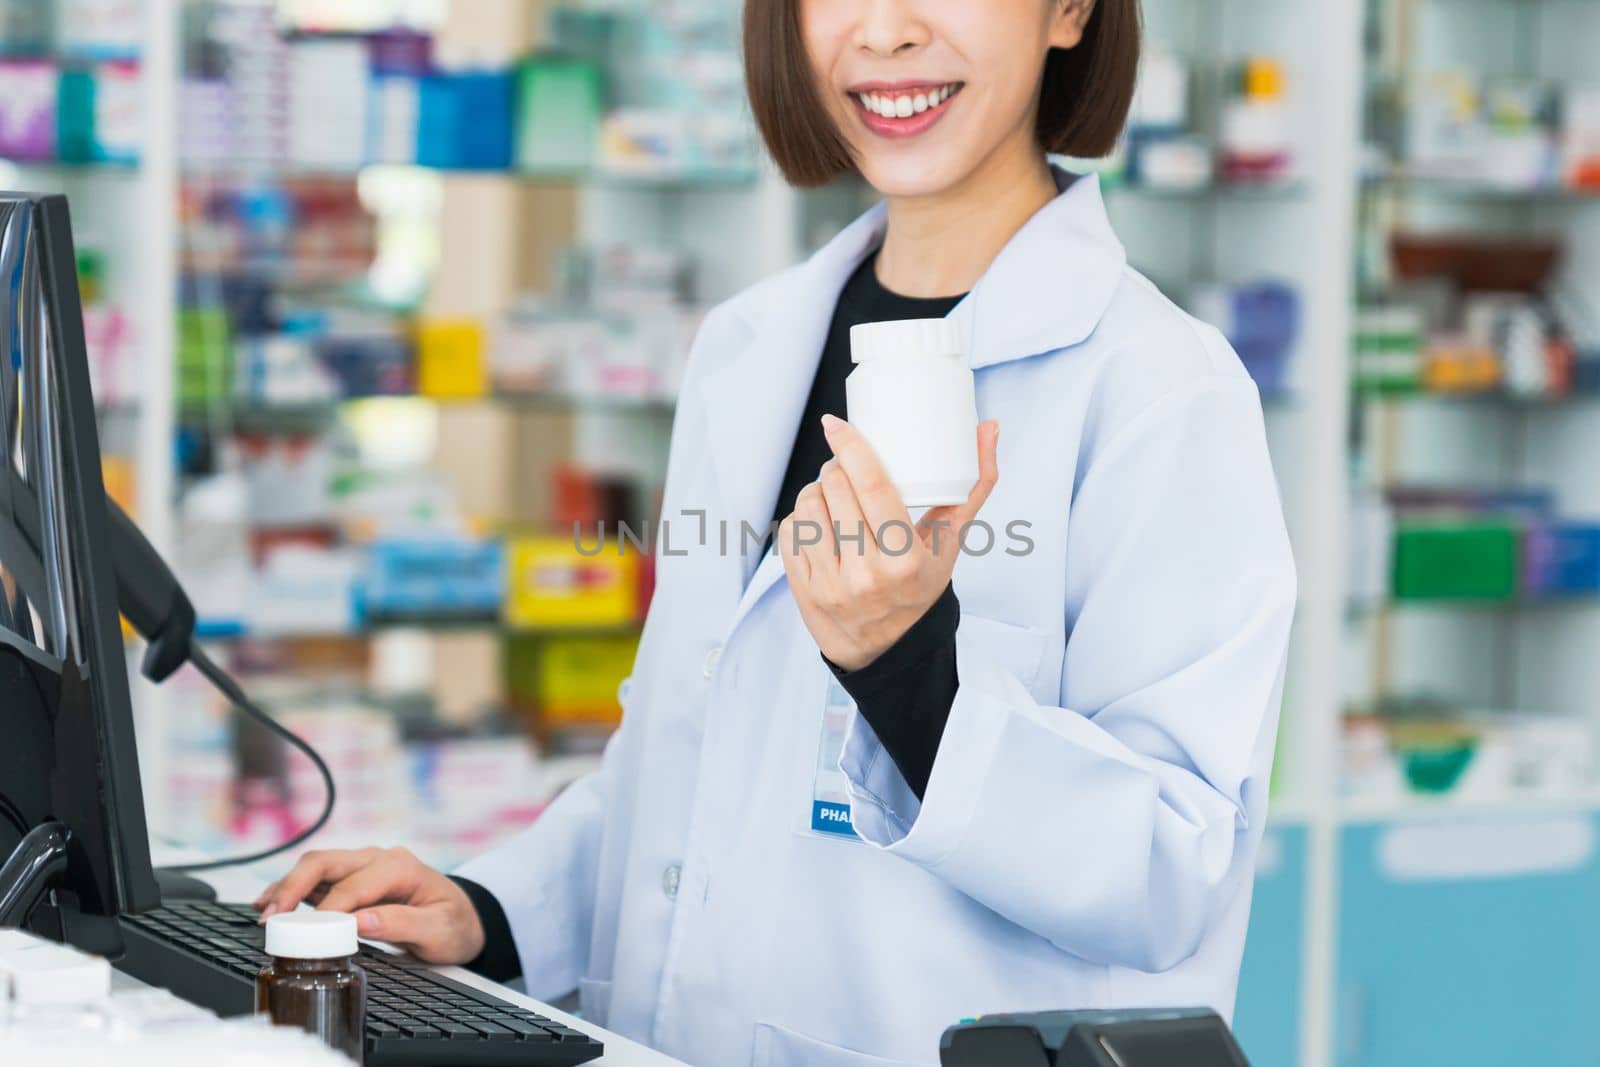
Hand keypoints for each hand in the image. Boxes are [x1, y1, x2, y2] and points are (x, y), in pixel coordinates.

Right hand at [253, 846, 485, 964]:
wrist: (464, 919)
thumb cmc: (454, 923)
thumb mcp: (439, 930)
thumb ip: (402, 924)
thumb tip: (359, 922)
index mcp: (399, 867)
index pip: (352, 886)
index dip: (326, 911)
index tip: (307, 936)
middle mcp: (378, 859)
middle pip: (325, 862)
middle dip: (293, 886)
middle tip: (271, 916)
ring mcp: (364, 866)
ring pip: (316, 867)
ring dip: (287, 886)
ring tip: (263, 911)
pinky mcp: (353, 879)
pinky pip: (318, 879)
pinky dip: (293, 889)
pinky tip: (271, 903)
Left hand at [777, 414, 999, 670]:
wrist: (885, 647)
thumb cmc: (919, 584)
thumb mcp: (951, 542)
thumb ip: (974, 485)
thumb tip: (988, 426)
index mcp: (906, 560)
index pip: (873, 487)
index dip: (851, 448)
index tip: (836, 424)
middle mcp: (866, 574)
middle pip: (835, 489)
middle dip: (835, 466)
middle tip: (843, 466)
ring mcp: (831, 585)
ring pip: (807, 507)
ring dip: (815, 489)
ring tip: (831, 492)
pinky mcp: (803, 590)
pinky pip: (790, 532)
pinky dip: (802, 518)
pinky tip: (818, 521)